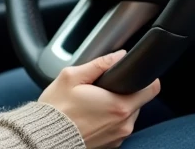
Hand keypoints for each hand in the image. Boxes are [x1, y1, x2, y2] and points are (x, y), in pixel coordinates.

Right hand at [39, 51, 161, 148]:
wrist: (43, 138)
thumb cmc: (56, 109)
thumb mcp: (72, 77)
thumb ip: (99, 64)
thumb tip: (118, 55)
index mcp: (118, 105)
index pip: (151, 89)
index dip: (146, 78)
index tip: (135, 74)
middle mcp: (123, 124)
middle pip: (138, 101)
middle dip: (124, 92)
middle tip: (102, 89)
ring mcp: (118, 137)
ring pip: (128, 114)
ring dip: (116, 106)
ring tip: (94, 103)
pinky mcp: (111, 145)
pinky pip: (118, 127)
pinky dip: (109, 120)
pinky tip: (91, 115)